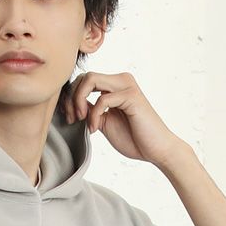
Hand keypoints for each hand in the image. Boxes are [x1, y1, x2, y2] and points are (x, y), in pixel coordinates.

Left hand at [62, 71, 186, 167]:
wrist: (157, 150)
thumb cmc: (134, 138)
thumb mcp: (105, 122)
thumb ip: (92, 111)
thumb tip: (73, 104)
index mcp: (115, 85)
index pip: (85, 79)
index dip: (71, 97)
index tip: (69, 117)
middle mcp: (121, 80)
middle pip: (85, 76)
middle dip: (72, 97)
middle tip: (71, 119)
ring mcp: (127, 85)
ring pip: (91, 79)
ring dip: (79, 100)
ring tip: (81, 120)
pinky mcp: (131, 96)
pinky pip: (102, 99)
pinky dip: (94, 115)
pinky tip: (95, 129)